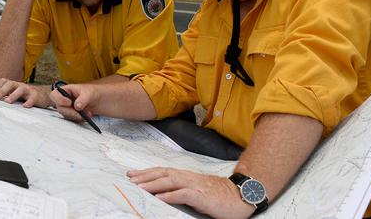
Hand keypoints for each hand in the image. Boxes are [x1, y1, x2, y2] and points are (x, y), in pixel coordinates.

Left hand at [0, 78, 52, 107]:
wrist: (45, 95)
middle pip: (10, 84)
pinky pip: (32, 98)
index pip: (4, 82)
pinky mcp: (36, 96)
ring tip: (8, 101)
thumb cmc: (27, 95)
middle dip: (2, 90)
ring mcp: (29, 90)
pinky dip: (29, 102)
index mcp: (15, 85)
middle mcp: (20, 86)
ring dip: (13, 95)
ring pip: (21, 89)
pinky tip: (25, 106)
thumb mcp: (16, 93)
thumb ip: (6, 94)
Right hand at [49, 83, 101, 121]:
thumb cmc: (93, 93)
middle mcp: (64, 100)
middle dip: (71, 112)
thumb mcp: (90, 93)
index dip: (59, 100)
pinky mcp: (73, 115)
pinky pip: (72, 120)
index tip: (69, 103)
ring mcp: (68, 108)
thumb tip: (76, 106)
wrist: (101, 100)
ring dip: (77, 116)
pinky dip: (79, 120)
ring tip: (89, 113)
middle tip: (81, 114)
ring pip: (66, 115)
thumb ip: (83, 99)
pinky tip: (87, 117)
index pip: (55, 94)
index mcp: (66, 90)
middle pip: (60, 108)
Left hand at [127, 167, 253, 218]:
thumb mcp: (196, 190)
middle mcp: (188, 177)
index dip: (147, 172)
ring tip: (139, 187)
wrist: (239, 196)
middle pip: (162, 173)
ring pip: (170, 181)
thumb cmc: (218, 195)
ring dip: (153, 184)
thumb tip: (163, 194)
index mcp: (186, 176)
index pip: (162, 171)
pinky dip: (170, 195)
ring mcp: (194, 185)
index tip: (132, 174)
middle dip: (145, 176)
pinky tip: (160, 198)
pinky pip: (183, 194)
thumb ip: (181, 189)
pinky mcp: (201, 195)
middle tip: (130, 178)